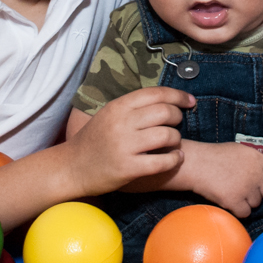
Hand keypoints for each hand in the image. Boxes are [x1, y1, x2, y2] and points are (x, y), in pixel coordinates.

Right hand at [66, 87, 195, 196]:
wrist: (72, 167)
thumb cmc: (94, 141)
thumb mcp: (108, 115)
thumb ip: (132, 107)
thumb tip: (164, 99)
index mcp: (118, 107)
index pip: (156, 93)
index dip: (178, 95)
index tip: (189, 101)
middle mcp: (121, 123)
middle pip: (165, 112)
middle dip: (178, 116)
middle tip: (177, 123)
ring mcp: (124, 146)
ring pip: (167, 135)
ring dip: (177, 139)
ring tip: (174, 143)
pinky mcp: (128, 168)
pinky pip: (162, 161)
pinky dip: (174, 159)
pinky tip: (175, 158)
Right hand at [182, 140, 262, 217]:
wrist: (195, 164)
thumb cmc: (214, 156)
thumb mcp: (238, 150)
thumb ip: (254, 161)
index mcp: (257, 158)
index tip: (256, 181)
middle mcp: (255, 173)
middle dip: (258, 192)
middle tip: (244, 189)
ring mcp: (246, 188)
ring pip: (256, 203)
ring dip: (246, 201)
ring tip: (232, 192)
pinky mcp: (235, 201)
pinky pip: (245, 213)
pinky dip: (237, 210)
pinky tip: (229, 201)